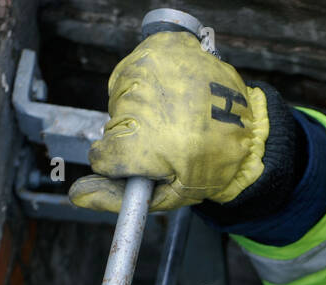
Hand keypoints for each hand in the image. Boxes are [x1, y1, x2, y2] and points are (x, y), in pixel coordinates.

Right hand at [68, 30, 269, 213]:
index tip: (148, 163)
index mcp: (142, 142)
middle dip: (135, 137)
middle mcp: (142, 100)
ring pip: (121, 96)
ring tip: (175, 118)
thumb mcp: (167, 195)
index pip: (102, 156)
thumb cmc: (209, 167)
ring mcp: (152, 68)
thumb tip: (76, 196)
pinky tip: (173, 95)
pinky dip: (150, 81)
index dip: (123, 165)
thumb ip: (117, 198)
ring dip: (142, 109)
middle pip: (112, 125)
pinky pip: (134, 68)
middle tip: (170, 141)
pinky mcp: (163, 46)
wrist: (249, 132)